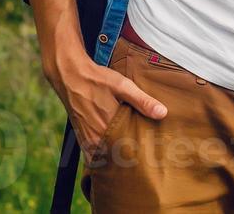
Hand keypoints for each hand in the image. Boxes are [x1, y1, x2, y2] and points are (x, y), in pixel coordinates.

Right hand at [43, 40, 167, 154]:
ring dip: (115, 158)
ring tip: (129, 155)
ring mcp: (87, 139)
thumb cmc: (97, 79)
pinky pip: (92, 154)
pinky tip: (112, 150)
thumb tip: (162, 113)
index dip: (140, 154)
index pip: (128, 151)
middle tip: (144, 156)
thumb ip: (142, 101)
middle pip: (117, 156)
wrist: (70, 76)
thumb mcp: (122, 86)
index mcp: (108, 127)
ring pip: (104, 158)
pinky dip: (102, 155)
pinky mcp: (81, 137)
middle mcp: (96, 138)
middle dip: (129, 157)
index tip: (151, 154)